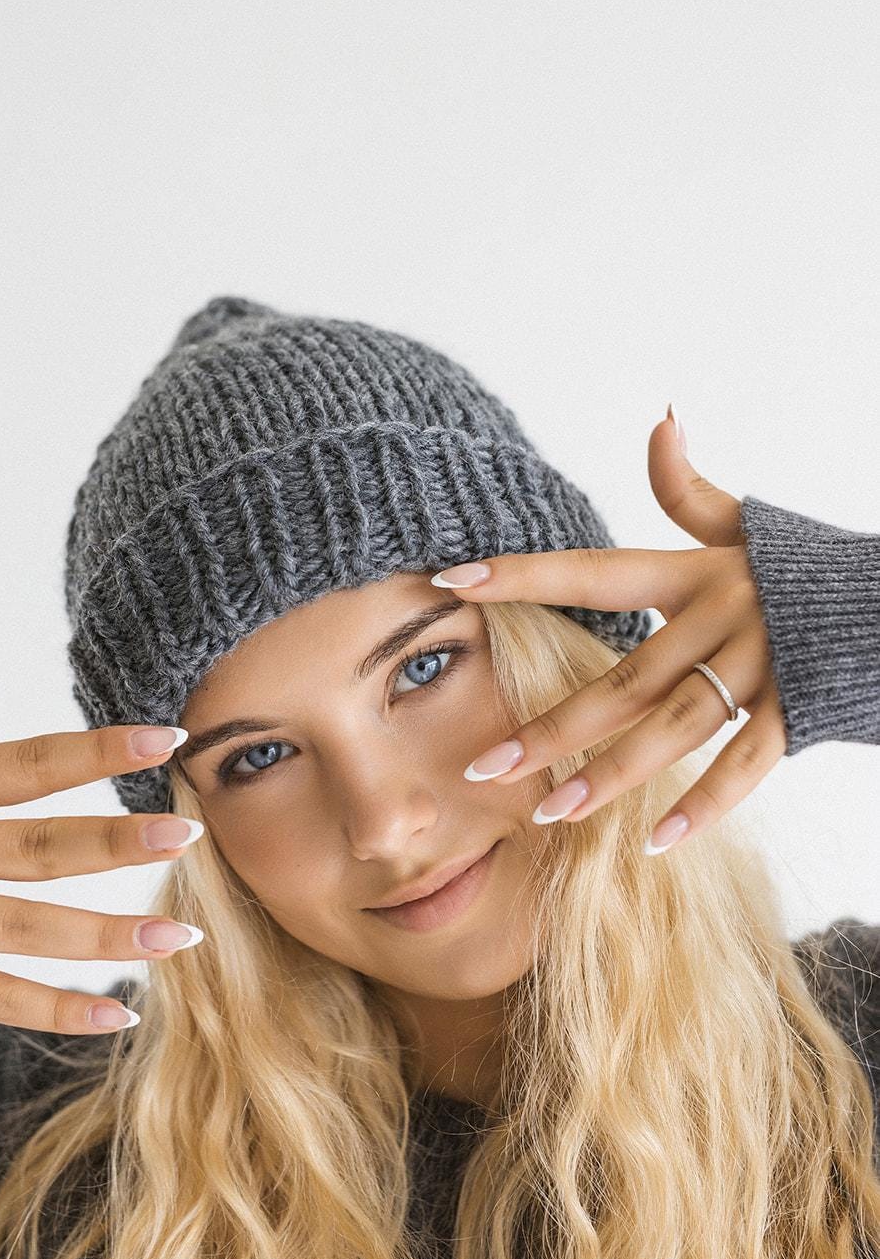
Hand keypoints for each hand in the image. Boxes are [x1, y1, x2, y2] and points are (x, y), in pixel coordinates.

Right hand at [0, 591, 202, 1035]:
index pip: (25, 765)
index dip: (96, 752)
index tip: (167, 738)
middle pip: (39, 849)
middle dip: (116, 843)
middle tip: (187, 837)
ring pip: (31, 929)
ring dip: (110, 937)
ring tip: (183, 936)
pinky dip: (59, 1010)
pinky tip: (122, 1012)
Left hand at [431, 408, 787, 854]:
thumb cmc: (806, 567)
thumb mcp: (746, 525)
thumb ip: (689, 489)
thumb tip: (662, 419)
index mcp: (695, 574)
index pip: (592, 572)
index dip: (523, 574)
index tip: (451, 580)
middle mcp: (720, 619)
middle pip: (624, 680)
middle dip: (553, 727)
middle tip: (485, 768)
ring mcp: (760, 668)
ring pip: (673, 728)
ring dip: (612, 775)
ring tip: (550, 813)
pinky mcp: (797, 710)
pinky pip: (747, 764)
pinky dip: (707, 803)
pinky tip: (656, 839)